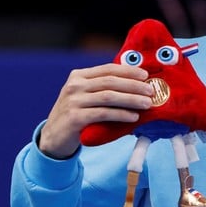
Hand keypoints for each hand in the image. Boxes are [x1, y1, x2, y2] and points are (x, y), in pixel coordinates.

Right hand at [37, 63, 152, 158]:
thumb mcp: (86, 97)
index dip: (128, 71)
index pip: (108, 69)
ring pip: (109, 97)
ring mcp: (73, 101)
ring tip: (147, 104)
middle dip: (134, 85)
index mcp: (79, 76)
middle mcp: (75, 86)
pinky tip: (133, 117)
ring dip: (131, 99)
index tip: (145, 75)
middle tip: (151, 91)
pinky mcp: (74, 118)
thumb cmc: (77, 115)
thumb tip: (138, 84)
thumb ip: (103, 88)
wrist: (54, 137)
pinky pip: (103, 114)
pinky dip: (121, 115)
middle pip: (110, 82)